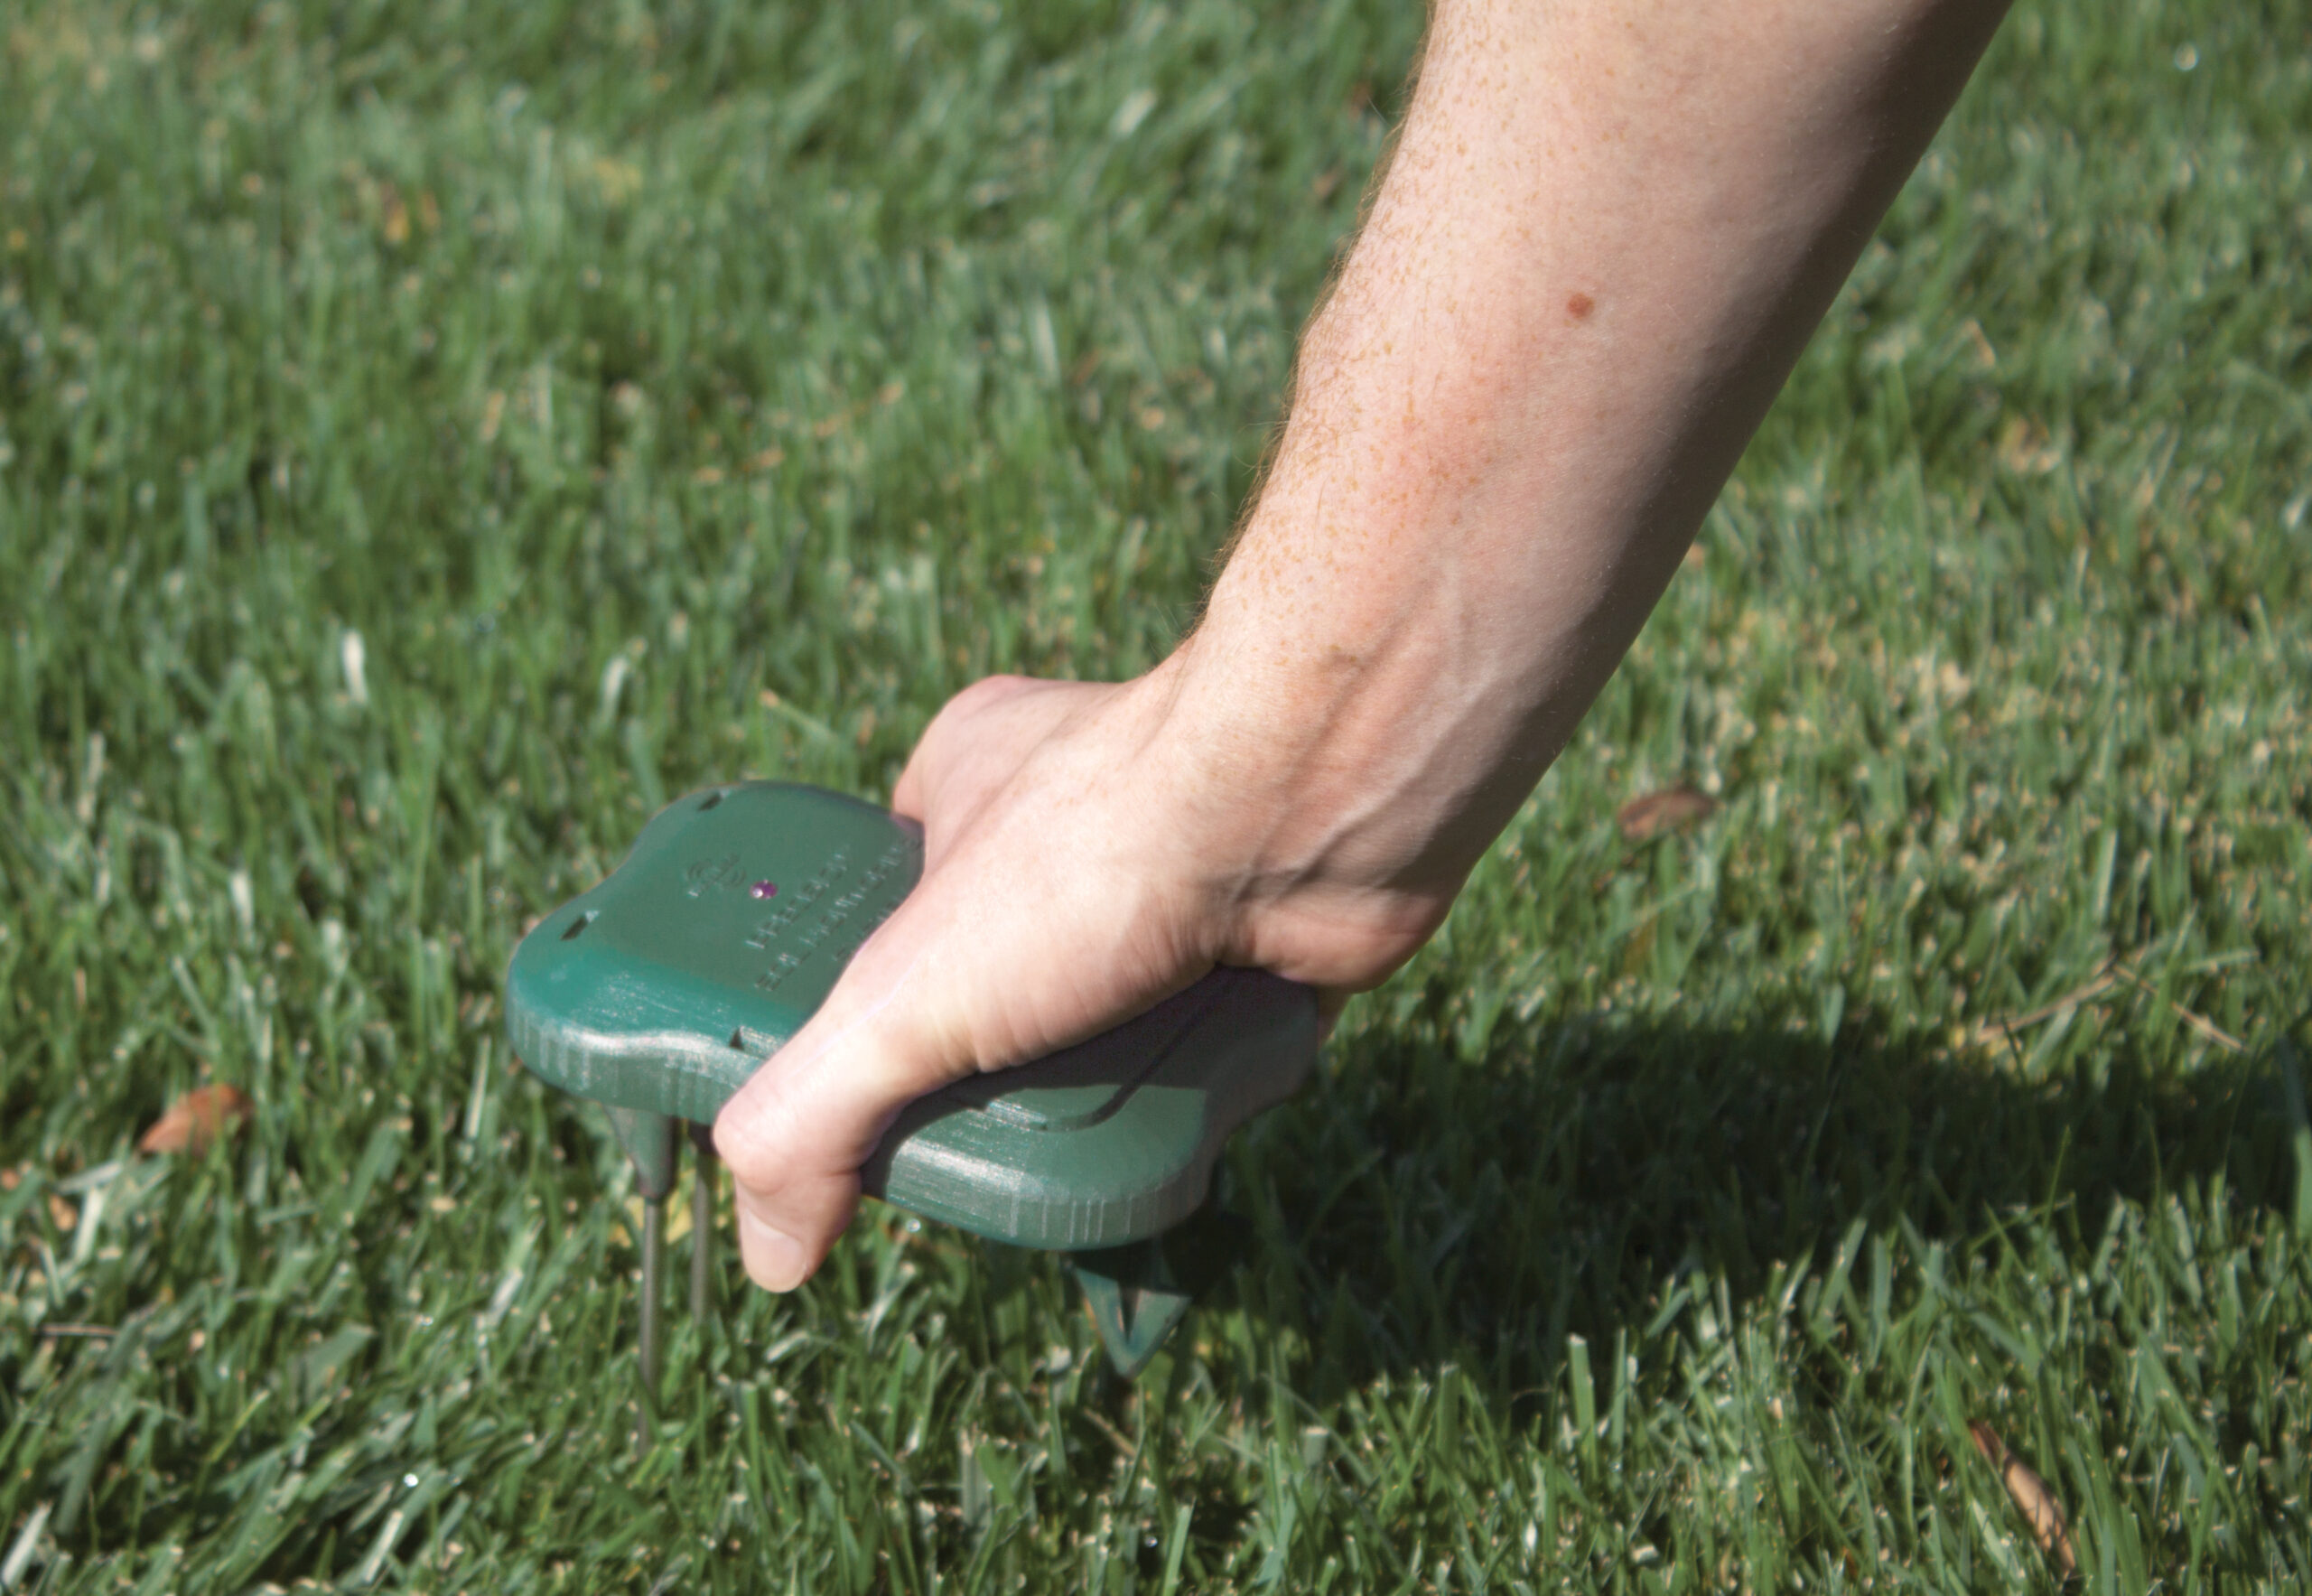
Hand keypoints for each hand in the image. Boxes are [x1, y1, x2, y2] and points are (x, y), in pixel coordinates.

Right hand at [711, 659, 1449, 1290]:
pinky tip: (1178, 1128)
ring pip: (1104, 1018)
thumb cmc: (1108, 852)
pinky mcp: (1261, 937)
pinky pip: (1208, 1038)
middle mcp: (1072, 818)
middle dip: (990, 1072)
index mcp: (967, 779)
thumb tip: (770, 1251)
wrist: (1314, 817)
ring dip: (1094, 1090)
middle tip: (972, 1148)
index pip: (879, 905)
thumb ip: (812, 1119)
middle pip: (996, 980)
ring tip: (1079, 1148)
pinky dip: (1193, 1090)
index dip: (866, 1002)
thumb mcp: (904, 997)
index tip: (864, 1092)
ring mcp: (1174, 875)